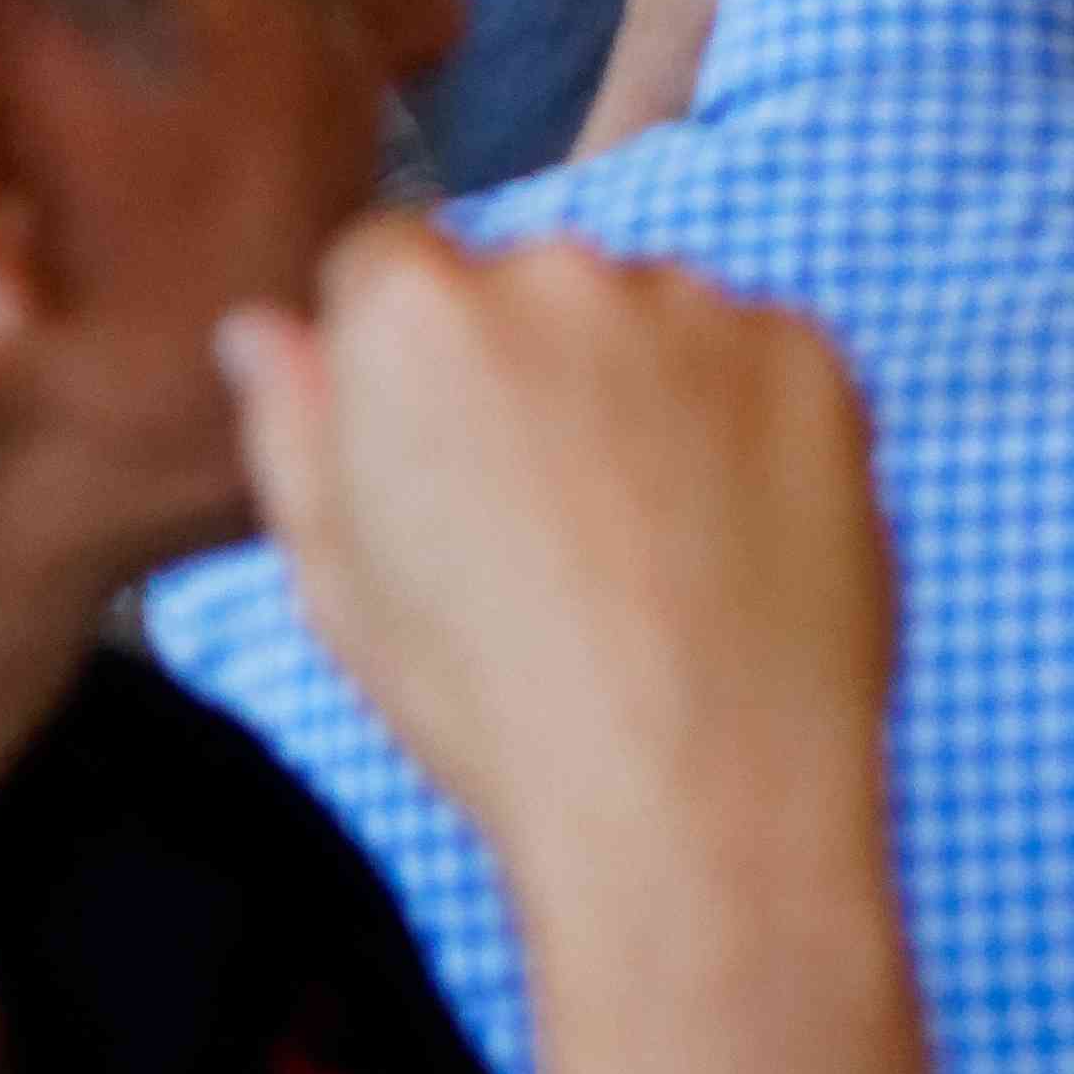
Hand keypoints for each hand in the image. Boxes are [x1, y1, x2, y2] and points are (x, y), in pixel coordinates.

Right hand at [214, 220, 893, 908]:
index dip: (411, 371)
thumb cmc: (494, 712)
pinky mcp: (809, 354)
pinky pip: (763, 362)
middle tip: (556, 530)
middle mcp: (551, 270)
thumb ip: (292, 427)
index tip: (449, 464)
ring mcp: (694, 306)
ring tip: (653, 559)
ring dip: (649, 394)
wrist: (696, 811)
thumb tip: (264, 327)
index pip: (391, 263)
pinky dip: (753, 431)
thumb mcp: (337, 584)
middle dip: (534, 372)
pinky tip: (733, 552)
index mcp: (410, 315)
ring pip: (653, 322)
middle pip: (529, 285)